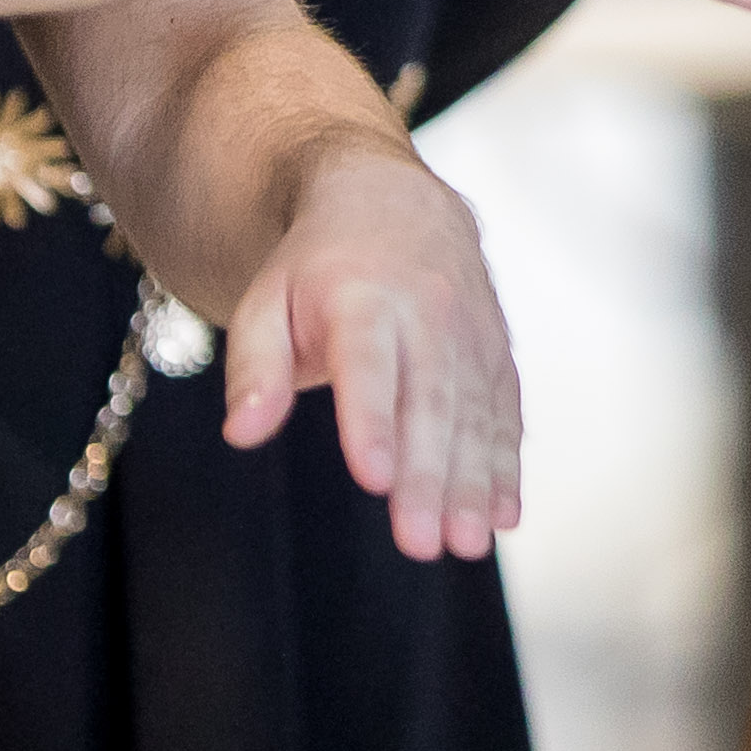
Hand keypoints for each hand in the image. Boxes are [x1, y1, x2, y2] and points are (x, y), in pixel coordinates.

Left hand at [217, 133, 524, 559]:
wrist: (393, 205)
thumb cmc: (317, 268)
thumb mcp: (266, 301)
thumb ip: (253, 367)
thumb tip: (242, 433)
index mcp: (362, 297)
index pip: (368, 364)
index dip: (372, 421)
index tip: (374, 478)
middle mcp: (428, 312)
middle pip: (431, 402)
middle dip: (430, 477)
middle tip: (422, 543)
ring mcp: (470, 332)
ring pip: (477, 415)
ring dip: (475, 484)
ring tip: (468, 545)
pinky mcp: (496, 352)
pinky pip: (506, 412)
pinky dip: (508, 466)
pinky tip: (504, 516)